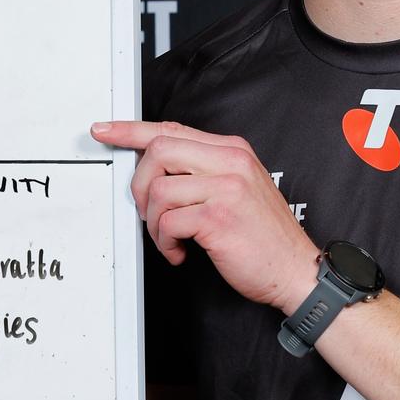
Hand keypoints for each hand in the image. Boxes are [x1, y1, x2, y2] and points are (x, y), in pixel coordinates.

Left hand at [91, 119, 317, 312]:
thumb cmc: (264, 237)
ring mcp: (226, 187)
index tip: (105, 131)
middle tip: (148, 212)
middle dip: (140, 185)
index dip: (131, 129)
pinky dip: (165, 242)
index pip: (171, 129)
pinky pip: (168, 222)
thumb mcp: (238, 189)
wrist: (294, 270)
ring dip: (154, 223)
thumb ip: (202, 172)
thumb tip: (156, 171)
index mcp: (232, 151)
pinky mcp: (218, 217)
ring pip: (158, 190)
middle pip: (158, 151)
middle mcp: (230, 162)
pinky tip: (180, 251)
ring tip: (171, 239)